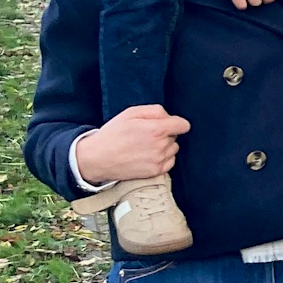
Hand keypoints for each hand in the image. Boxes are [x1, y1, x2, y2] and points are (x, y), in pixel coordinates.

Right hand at [74, 105, 188, 185]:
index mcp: (156, 129)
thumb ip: (155, 111)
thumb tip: (169, 116)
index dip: (176, 123)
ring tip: (146, 145)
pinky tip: (148, 155)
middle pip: (175, 136)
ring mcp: (159, 160)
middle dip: (165, 133)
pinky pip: (170, 162)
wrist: (98, 158)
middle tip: (146, 135)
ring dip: (165, 146)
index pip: (183, 125)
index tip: (168, 124)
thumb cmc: (113, 133)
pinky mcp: (155, 172)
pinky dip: (163, 158)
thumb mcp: (131, 113)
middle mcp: (161, 146)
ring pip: (173, 149)